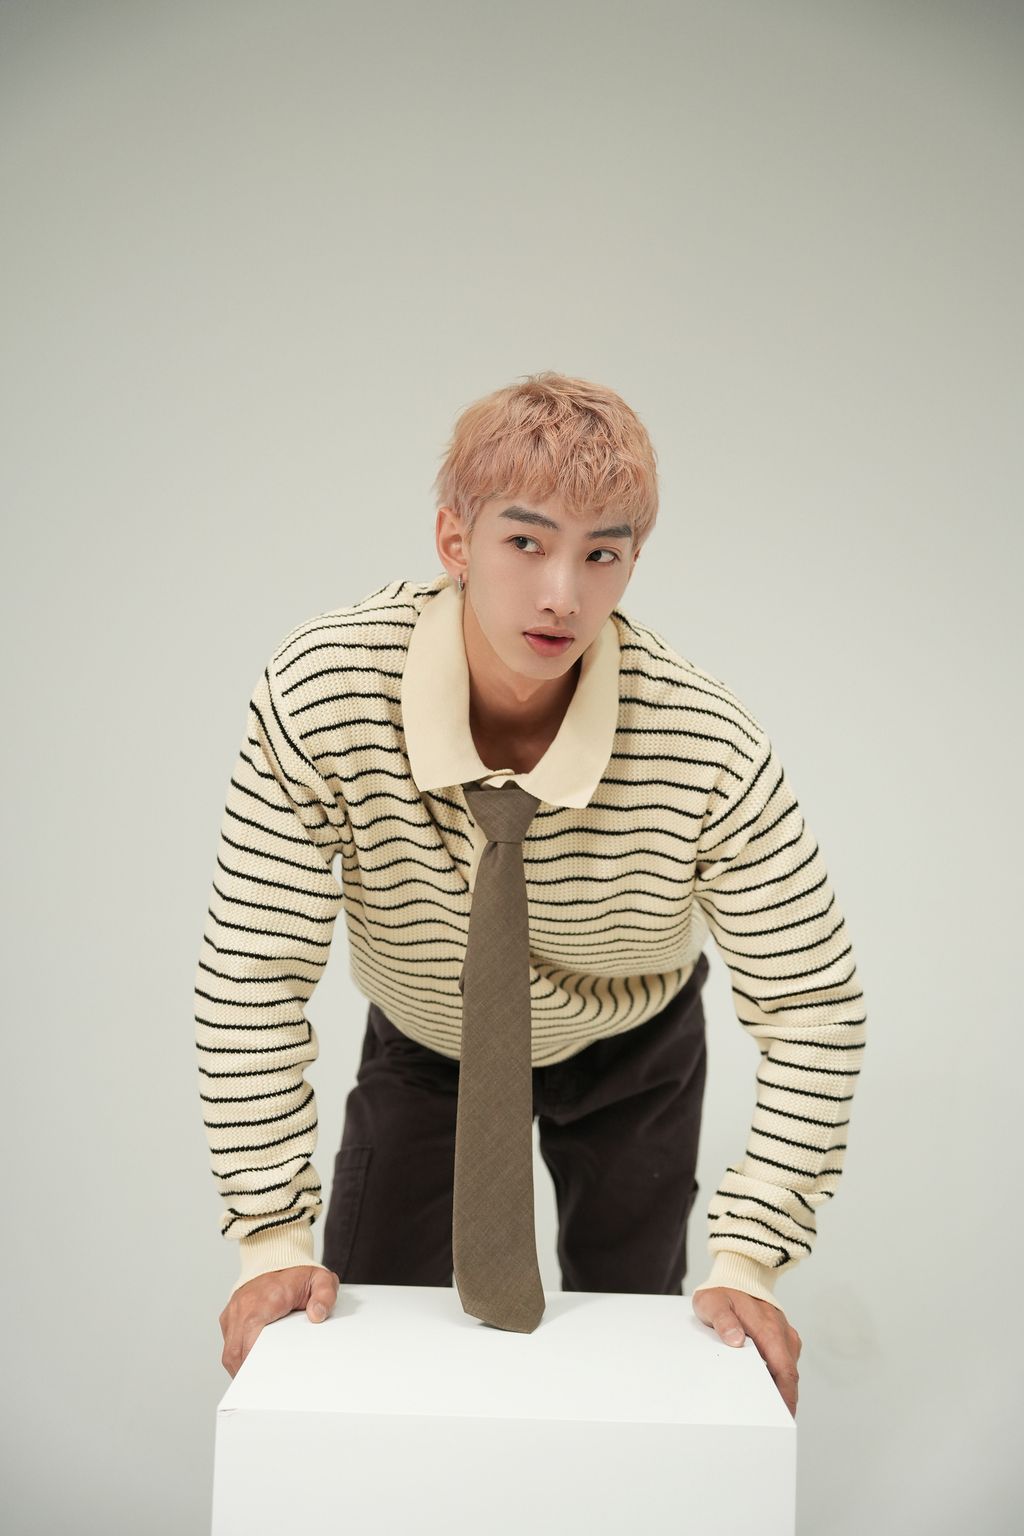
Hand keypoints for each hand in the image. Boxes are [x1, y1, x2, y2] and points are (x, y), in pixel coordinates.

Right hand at [219, 1264, 338, 1377]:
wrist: (276, 1255)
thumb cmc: (298, 1272)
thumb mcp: (320, 1279)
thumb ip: (325, 1295)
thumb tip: (317, 1315)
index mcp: (264, 1299)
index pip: (250, 1334)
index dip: (253, 1360)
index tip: (264, 1379)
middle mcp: (243, 1305)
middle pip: (235, 1351)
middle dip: (247, 1374)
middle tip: (264, 1390)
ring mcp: (233, 1310)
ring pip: (229, 1351)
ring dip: (241, 1368)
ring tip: (258, 1382)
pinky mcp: (229, 1315)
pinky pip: (229, 1342)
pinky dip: (237, 1357)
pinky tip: (252, 1366)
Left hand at [691, 1286, 801, 1418]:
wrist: (736, 1275)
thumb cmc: (722, 1292)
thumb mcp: (713, 1304)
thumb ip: (723, 1321)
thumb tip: (736, 1341)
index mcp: (768, 1328)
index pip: (784, 1370)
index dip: (786, 1396)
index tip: (782, 1417)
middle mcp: (782, 1332)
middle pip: (789, 1375)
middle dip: (785, 1400)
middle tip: (774, 1423)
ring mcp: (784, 1334)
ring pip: (788, 1369)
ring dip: (782, 1388)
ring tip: (767, 1410)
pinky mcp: (782, 1336)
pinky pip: (784, 1360)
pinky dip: (778, 1375)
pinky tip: (766, 1387)